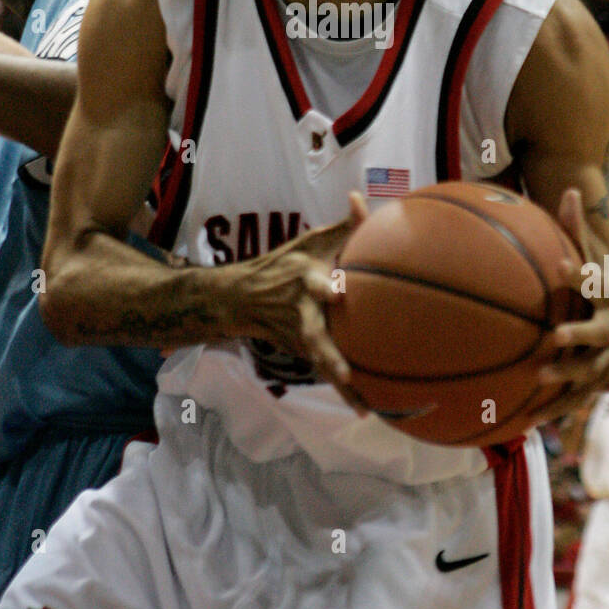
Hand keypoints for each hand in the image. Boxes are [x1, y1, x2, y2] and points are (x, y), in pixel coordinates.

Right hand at [220, 192, 368, 408]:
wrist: (242, 298)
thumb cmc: (286, 264)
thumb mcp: (310, 241)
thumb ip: (343, 226)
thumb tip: (362, 199)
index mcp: (304, 280)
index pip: (314, 284)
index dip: (325, 287)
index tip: (338, 293)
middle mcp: (300, 312)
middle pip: (313, 335)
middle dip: (327, 352)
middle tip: (343, 371)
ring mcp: (299, 337)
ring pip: (320, 361)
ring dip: (338, 381)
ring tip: (361, 402)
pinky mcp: (303, 352)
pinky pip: (326, 374)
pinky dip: (345, 393)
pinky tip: (366, 410)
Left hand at [526, 188, 608, 425]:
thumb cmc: (607, 286)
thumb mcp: (598, 257)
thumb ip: (578, 229)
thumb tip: (569, 187)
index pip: (596, 282)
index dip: (579, 273)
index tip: (559, 265)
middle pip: (598, 333)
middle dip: (579, 334)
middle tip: (555, 335)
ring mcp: (608, 360)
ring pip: (589, 371)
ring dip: (566, 376)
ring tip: (539, 377)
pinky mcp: (597, 383)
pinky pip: (575, 399)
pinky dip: (554, 411)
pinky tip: (527, 421)